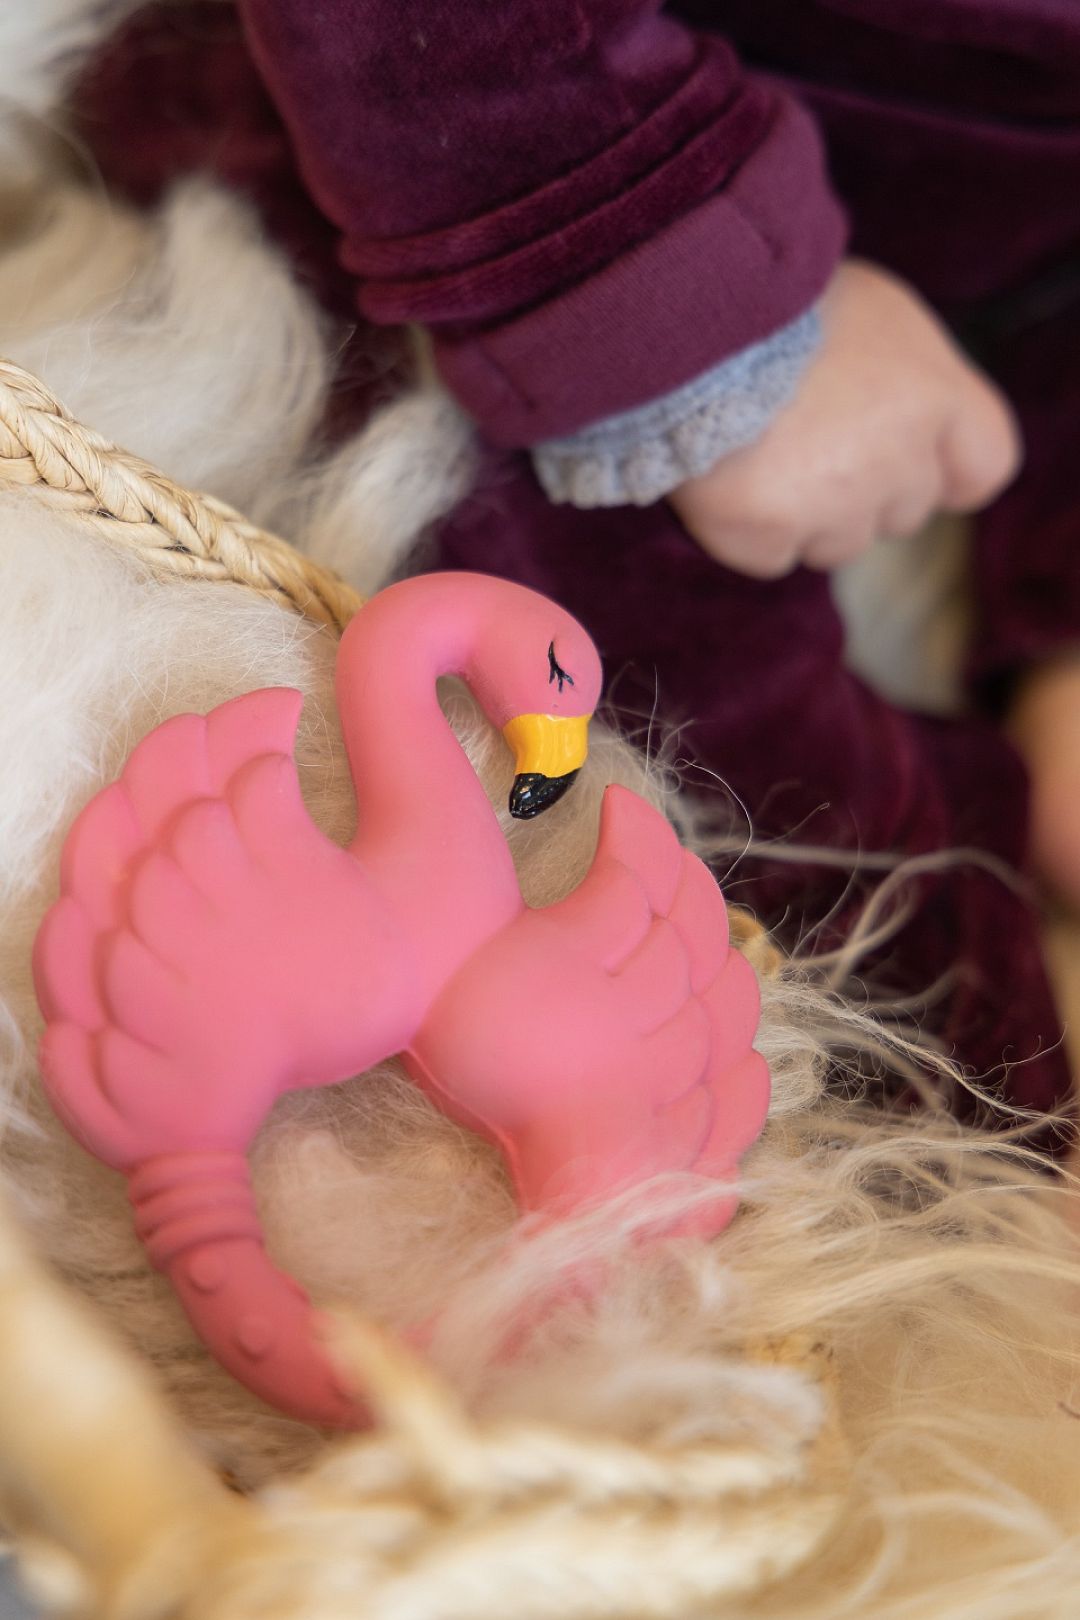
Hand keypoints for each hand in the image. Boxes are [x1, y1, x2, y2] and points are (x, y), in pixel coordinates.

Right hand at [668, 260, 1020, 577]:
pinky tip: (727, 475)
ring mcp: (833, 506)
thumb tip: (906, 422)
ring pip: (837, 544)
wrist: (686, 320)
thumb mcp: (874, 311)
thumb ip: (907, 378)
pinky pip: (772, 557)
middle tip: (807, 436)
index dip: (949, 470)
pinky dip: (750, 529)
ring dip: (805, 513)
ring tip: (760, 449)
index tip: (916, 462)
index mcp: (934, 395)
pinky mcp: (768, 534)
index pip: (984, 466)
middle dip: (864, 488)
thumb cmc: (778, 305)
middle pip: (904, 511)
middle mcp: (896, 461)